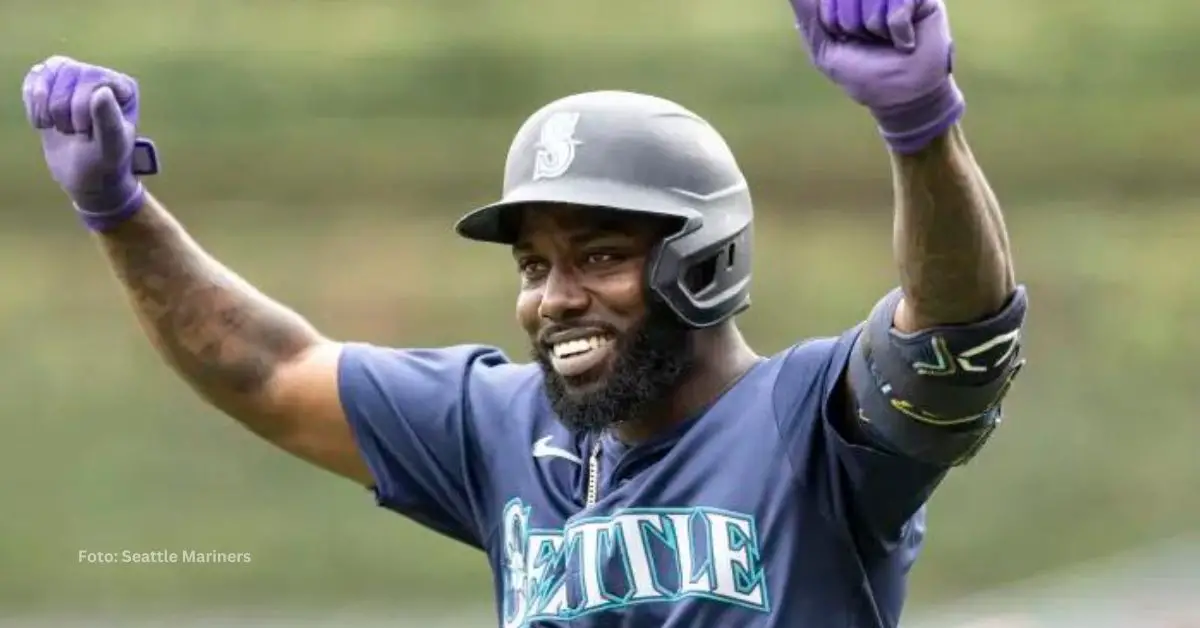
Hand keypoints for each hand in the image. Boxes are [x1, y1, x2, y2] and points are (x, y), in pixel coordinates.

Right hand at [22, 55, 158, 229]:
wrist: (86, 174)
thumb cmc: (105, 162)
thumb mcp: (110, 147)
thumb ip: (109, 121)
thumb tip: (102, 91)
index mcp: (123, 88)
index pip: (93, 78)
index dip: (81, 106)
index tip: (85, 131)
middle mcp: (101, 76)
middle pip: (68, 72)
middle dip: (62, 108)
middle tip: (73, 132)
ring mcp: (76, 78)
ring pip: (47, 73)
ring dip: (46, 107)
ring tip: (61, 127)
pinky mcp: (54, 84)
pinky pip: (34, 78)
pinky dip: (34, 103)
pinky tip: (45, 122)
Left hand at [789, 0, 962, 152]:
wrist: (902, 96)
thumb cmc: (862, 72)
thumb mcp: (825, 47)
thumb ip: (808, 13)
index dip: (833, 21)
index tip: (847, 38)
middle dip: (854, 25)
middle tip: (870, 40)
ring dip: (877, 29)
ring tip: (888, 40)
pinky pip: (899, 3)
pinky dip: (899, 31)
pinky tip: (906, 41)